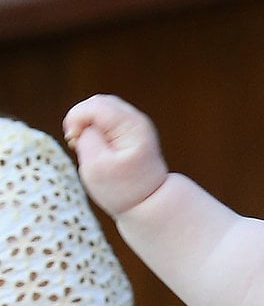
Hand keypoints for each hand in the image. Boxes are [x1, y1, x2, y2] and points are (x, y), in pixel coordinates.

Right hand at [63, 94, 168, 216]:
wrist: (149, 203)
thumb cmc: (123, 189)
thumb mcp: (95, 166)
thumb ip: (86, 137)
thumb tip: (84, 124)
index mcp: (132, 126)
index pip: (95, 106)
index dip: (76, 118)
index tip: (73, 141)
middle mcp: (137, 120)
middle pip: (98, 102)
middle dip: (81, 119)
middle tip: (78, 143)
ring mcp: (136, 124)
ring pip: (101, 109)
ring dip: (88, 124)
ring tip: (87, 146)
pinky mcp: (132, 130)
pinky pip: (107, 119)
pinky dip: (96, 129)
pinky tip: (96, 146)